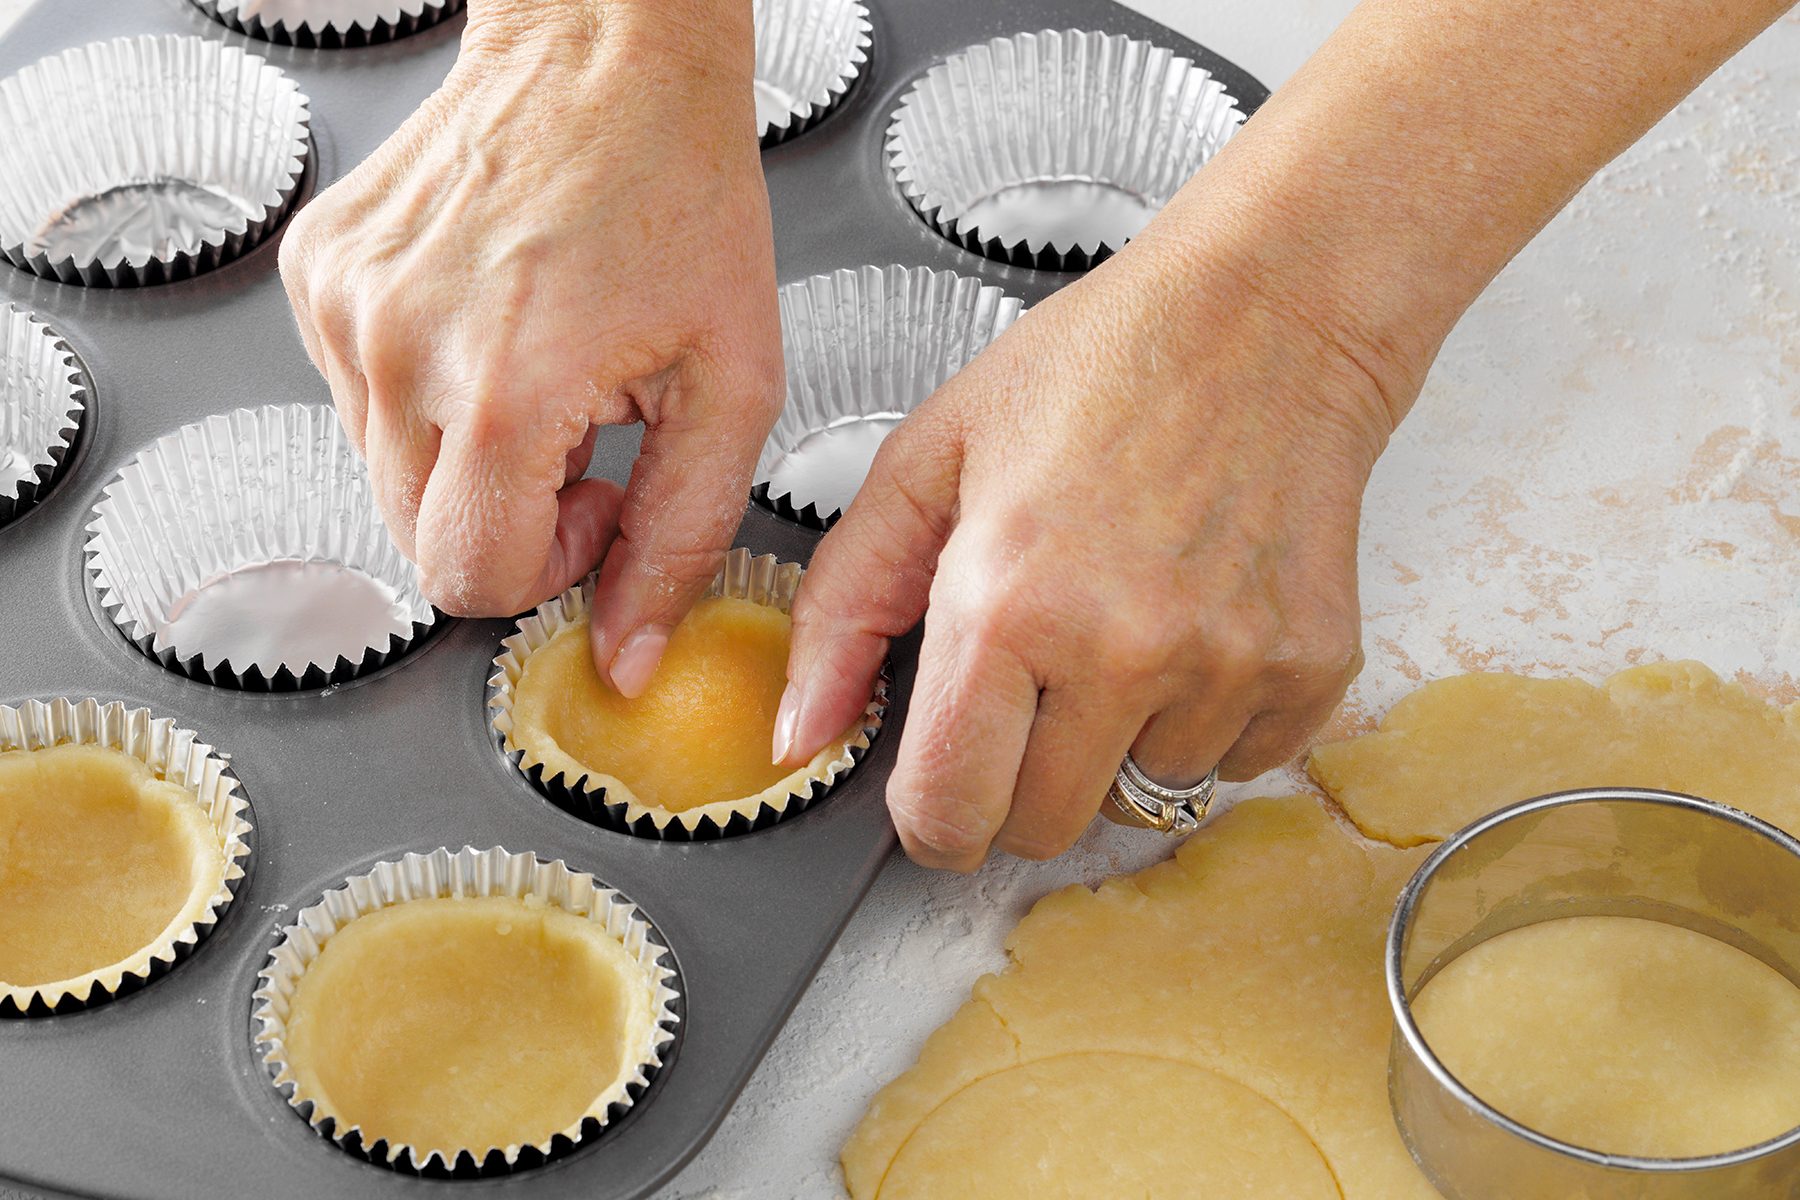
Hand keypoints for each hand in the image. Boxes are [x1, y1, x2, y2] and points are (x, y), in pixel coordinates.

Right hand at [279, 0, 780, 695]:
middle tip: (579, 439)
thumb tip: (627, 651)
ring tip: (540, 366)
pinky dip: (425, 391)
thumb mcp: (732, 387)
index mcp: (505, 390)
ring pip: (382, 474)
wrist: (607, 53)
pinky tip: (489, 325)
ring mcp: (343, 307)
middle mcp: (398, 350)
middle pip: (417, 540)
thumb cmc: (681, 192)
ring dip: (464, 455)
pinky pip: (357, 397)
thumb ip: (680, 539)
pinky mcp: (318, 273)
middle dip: (505, 520)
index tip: (594, 503)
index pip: (469, 581)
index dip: (543, 567)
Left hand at [775, 221, 1410, 869]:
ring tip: (1126, 619)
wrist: (1269, 314)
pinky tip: (1195, 621)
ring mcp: (1224, 669)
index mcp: (1006, 602)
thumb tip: (800, 731)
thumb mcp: (930, 458)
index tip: (939, 793)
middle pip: (1044, 829)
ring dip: (1121, 741)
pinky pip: (1236, 764)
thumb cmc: (1099, 367)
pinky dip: (1207, 719)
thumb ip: (846, 603)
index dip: (930, 820)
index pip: (949, 811)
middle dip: (1019, 782)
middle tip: (1031, 688)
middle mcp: (1120, 653)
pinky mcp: (1309, 670)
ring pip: (1143, 798)